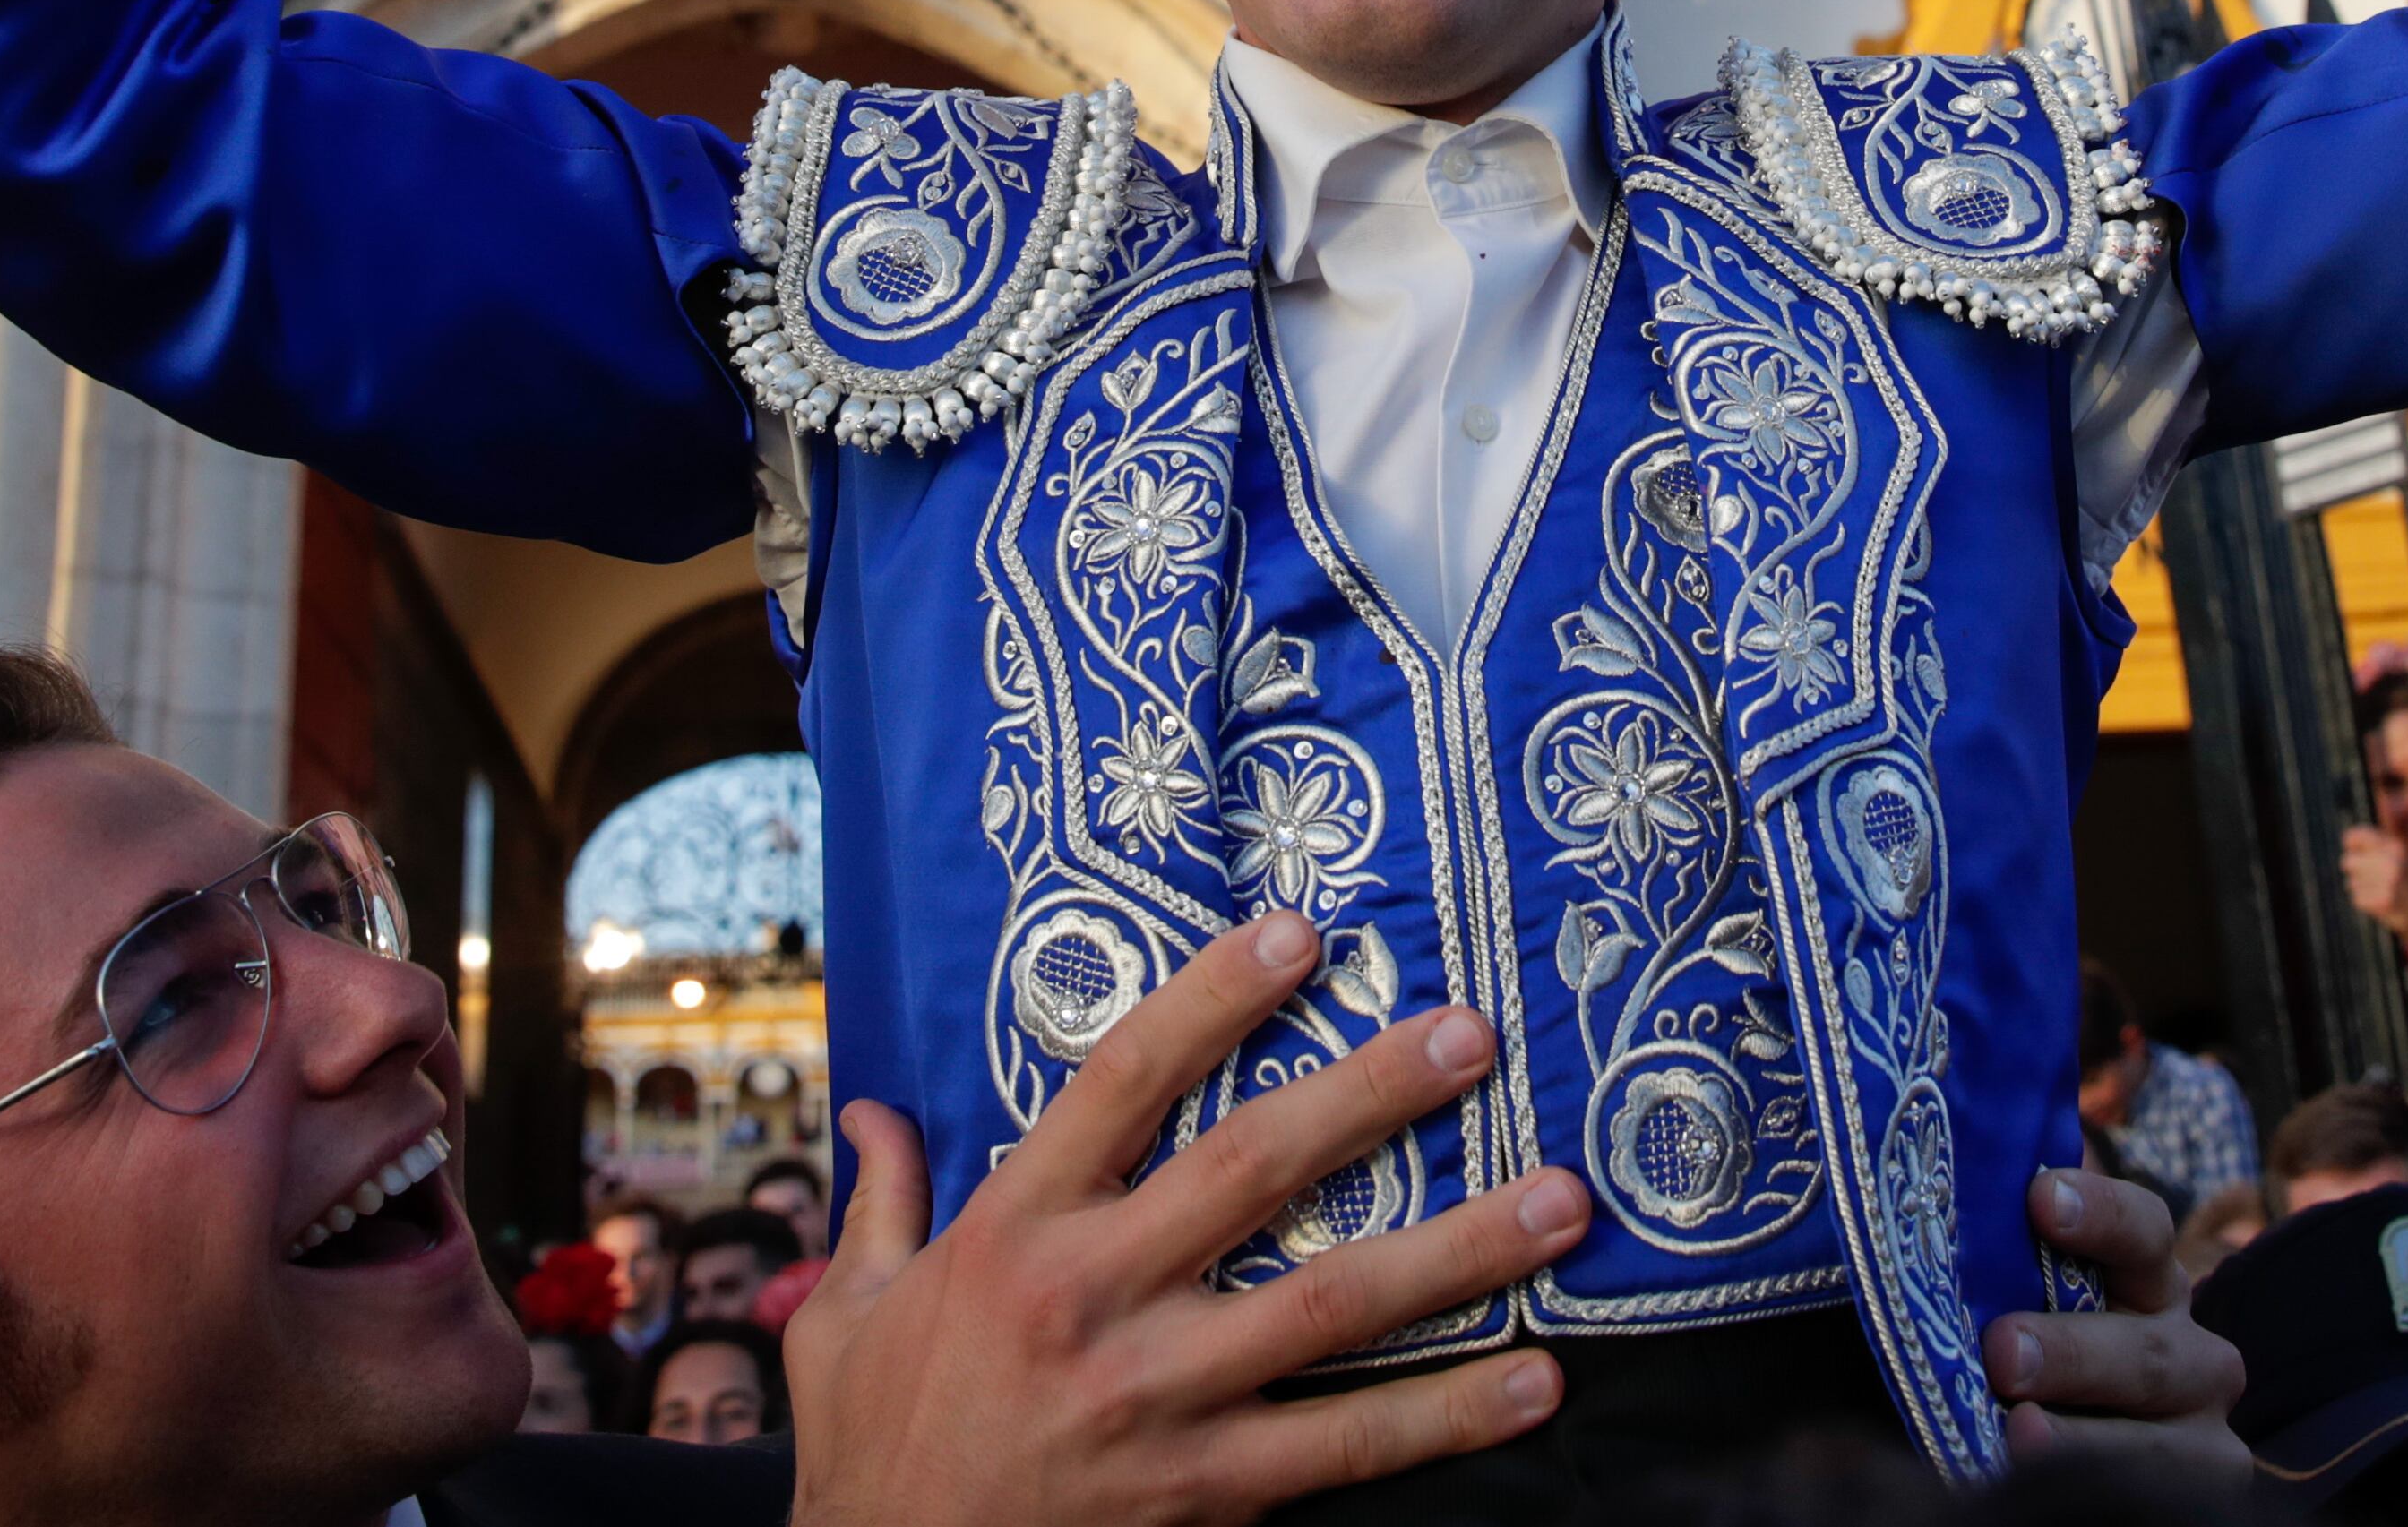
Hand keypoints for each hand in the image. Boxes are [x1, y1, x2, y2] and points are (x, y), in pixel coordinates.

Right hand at [782, 913, 1581, 1526]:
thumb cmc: (873, 1450)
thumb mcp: (845, 1317)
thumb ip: (880, 1205)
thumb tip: (870, 1108)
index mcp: (1015, 1231)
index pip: (1124, 1080)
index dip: (1210, 998)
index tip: (1298, 935)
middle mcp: (1095, 1297)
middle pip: (1254, 1166)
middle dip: (1372, 1094)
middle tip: (1472, 1034)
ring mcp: (1161, 1399)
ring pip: (1333, 1304)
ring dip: (1460, 1249)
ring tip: (1561, 1202)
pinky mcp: (1208, 1491)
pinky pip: (1348, 1444)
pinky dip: (1449, 1414)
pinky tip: (1536, 1381)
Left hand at [1983, 1168, 2246, 1478]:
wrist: (2054, 1436)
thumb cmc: (2022, 1346)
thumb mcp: (2015, 1295)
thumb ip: (1990, 1251)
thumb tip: (1914, 1174)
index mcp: (2146, 1280)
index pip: (2142, 1230)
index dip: (2100, 1212)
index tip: (2038, 1199)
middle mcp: (2188, 1352)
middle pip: (2149, 1351)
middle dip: (2075, 1353)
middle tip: (2004, 1352)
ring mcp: (2200, 1434)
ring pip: (2161, 1442)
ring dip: (2085, 1439)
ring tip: (2019, 1433)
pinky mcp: (2199, 1494)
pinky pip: (2161, 1498)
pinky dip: (2096, 1485)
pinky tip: (2037, 1481)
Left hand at [2337, 824, 2407, 934]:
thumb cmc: (2403, 880)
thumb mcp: (2395, 855)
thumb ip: (2373, 844)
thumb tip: (2347, 840)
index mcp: (2394, 846)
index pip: (2352, 836)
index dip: (2351, 846)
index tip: (2359, 854)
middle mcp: (2391, 861)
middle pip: (2347, 861)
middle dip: (2356, 871)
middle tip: (2375, 878)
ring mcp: (2387, 882)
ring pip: (2351, 882)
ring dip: (2361, 888)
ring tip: (2381, 891)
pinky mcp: (2382, 902)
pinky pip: (2356, 899)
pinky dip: (2365, 902)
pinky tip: (2381, 903)